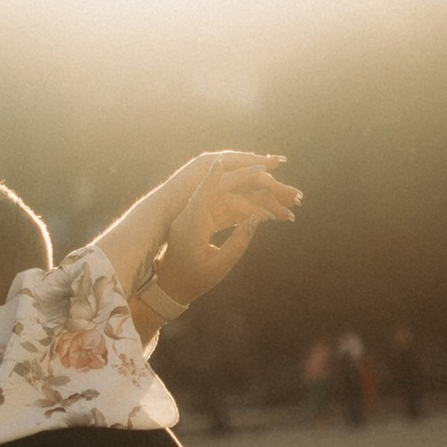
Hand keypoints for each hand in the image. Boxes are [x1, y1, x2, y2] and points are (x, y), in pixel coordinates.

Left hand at [158, 150, 298, 305]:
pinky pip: (228, 210)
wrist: (171, 287)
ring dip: (253, 199)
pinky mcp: (205, 222)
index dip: (214, 177)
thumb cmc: (192, 280)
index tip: (222, 159)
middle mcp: (193, 215)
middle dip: (249, 184)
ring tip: (275, 200)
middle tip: (270, 174)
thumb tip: (256, 219)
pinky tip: (263, 210)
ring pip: (229, 200)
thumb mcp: (218, 268)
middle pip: (224, 192)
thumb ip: (237, 244)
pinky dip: (246, 210)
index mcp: (191, 225)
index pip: (204, 194)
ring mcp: (199, 217)